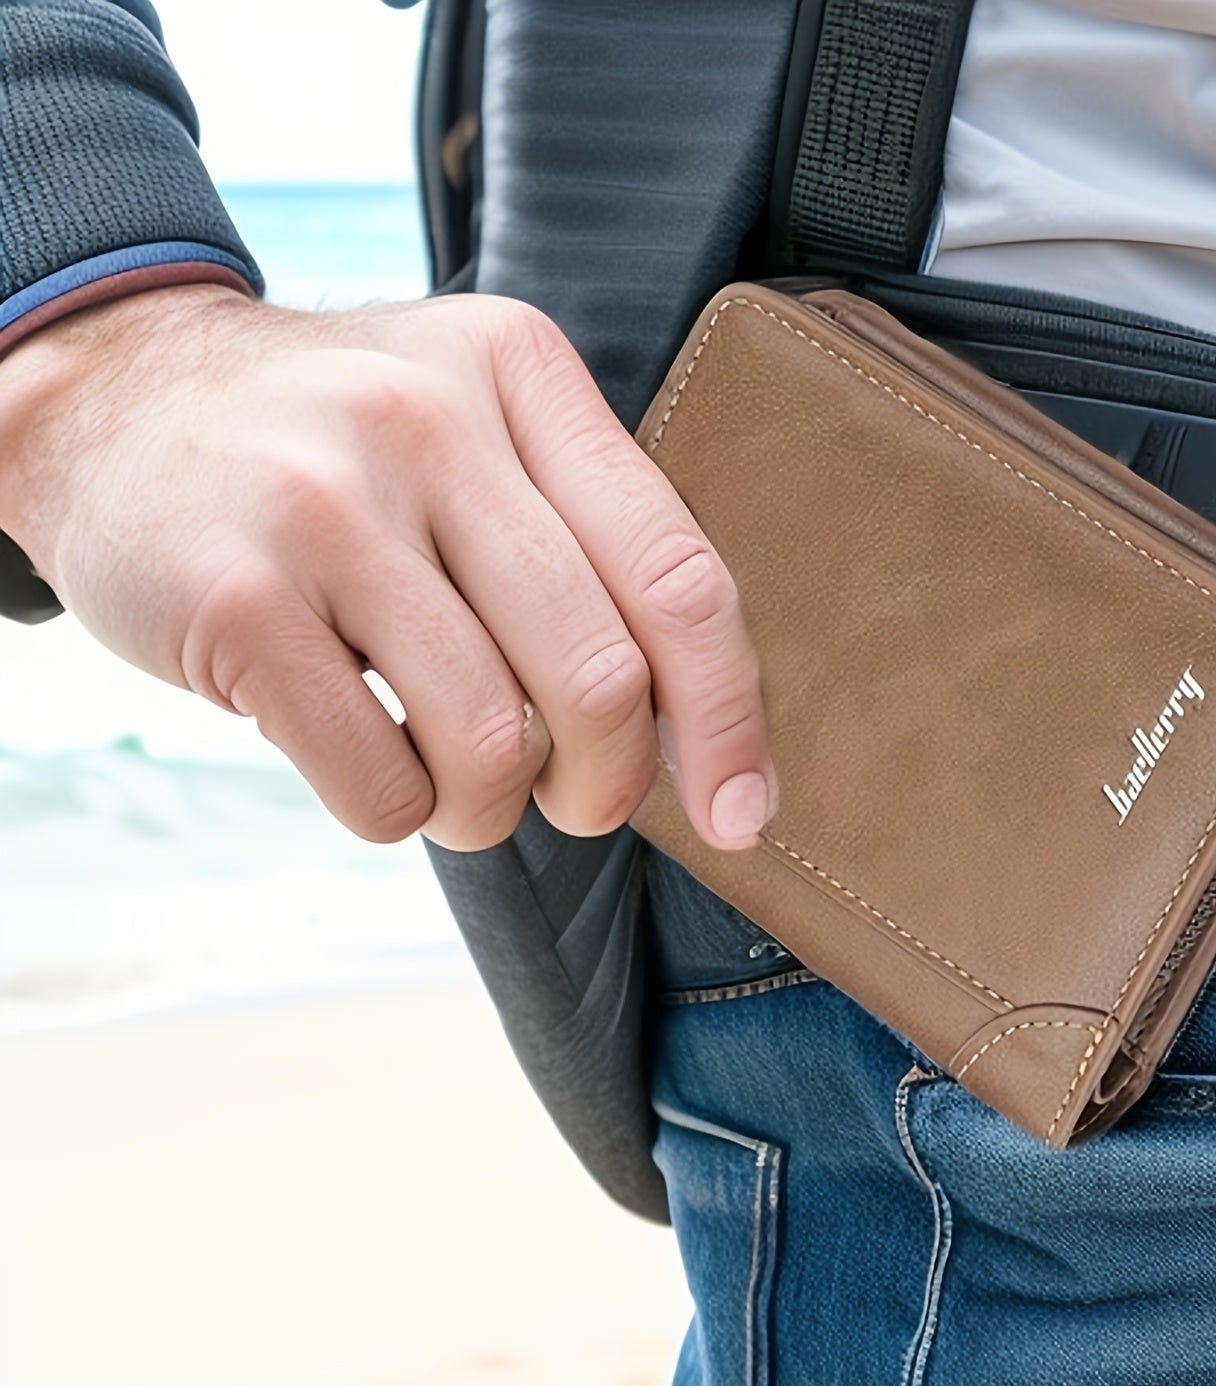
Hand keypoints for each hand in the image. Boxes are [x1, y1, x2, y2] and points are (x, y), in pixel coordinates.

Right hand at [0, 286, 775, 850]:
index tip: (741, 815)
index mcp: (522, 376)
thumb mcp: (473, 430)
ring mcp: (326, 504)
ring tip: (457, 784)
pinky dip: (400, 812)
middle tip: (573, 799)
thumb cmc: (338, 456)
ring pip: (490, 745)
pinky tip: (374, 764)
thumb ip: (587, 541)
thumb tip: (703, 731)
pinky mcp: (235, 597)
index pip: (678, 578)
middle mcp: (432, 421)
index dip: (729, 720)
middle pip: (599, 679)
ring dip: (491, 811)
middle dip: (606, 785)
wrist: (111, 399)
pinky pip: (381, 783)